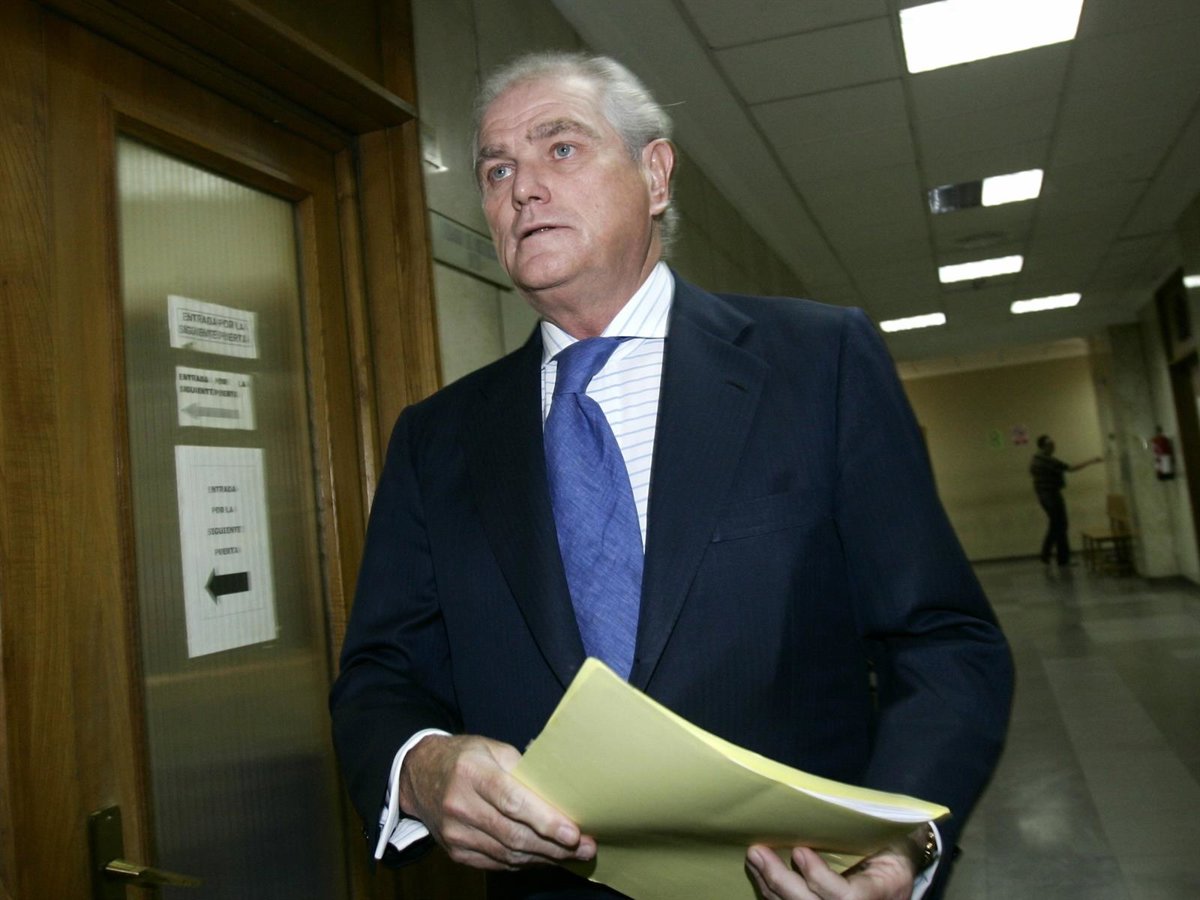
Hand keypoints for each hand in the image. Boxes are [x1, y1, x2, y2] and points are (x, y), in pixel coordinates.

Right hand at [398, 733, 596, 870]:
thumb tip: (558, 793)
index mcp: (471, 772)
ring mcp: (456, 833)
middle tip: (585, 847)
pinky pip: (496, 862)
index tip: (573, 832)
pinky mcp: (456, 851)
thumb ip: (523, 769)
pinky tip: (544, 857)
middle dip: (554, 845)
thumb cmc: (464, 758)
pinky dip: (524, 862)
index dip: (544, 820)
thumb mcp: (492, 749)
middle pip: (513, 833)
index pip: (512, 801)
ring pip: (507, 852)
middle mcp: (460, 805)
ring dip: (544, 857)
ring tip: (572, 855)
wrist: (419, 775)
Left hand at [745, 844, 914, 899]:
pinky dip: (770, 892)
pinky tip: (758, 872)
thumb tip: (856, 806)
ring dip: (769, 885)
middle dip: (782, 881)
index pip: (845, 896)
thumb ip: (877, 831)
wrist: (896, 880)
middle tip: (758, 853)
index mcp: (878, 893)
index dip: (820, 878)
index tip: (800, 851)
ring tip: (754, 857)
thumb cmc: (895, 854)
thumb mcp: (895, 843)